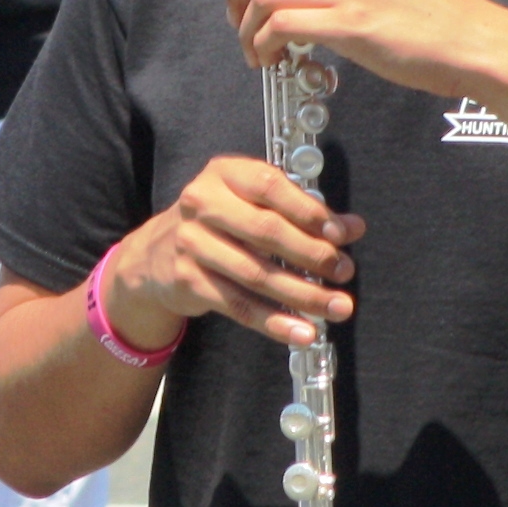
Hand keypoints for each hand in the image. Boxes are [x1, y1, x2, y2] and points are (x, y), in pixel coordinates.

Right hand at [101, 155, 366, 352]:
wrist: (155, 255)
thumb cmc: (219, 223)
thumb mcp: (252, 204)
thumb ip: (301, 212)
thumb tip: (352, 228)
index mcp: (223, 174)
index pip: (270, 187)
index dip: (309, 211)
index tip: (342, 234)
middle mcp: (202, 204)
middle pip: (266, 231)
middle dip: (312, 254)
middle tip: (344, 271)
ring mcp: (191, 244)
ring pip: (256, 274)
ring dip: (303, 294)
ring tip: (337, 307)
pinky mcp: (188, 281)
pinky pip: (239, 306)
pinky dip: (275, 322)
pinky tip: (304, 332)